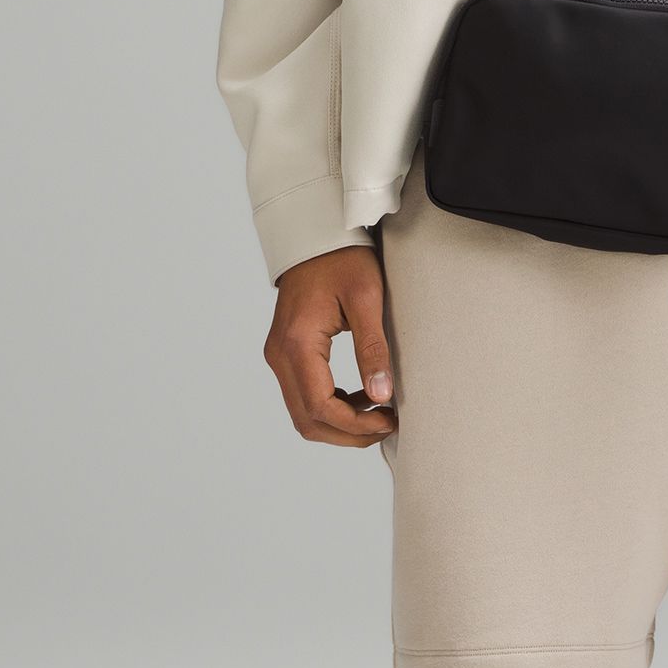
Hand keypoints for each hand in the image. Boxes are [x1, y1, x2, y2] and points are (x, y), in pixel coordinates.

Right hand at [264, 246, 397, 447]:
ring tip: (377, 413)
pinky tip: (360, 397)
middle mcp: (280, 354)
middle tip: (386, 425)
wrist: (317, 235)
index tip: (388, 421)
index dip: (355, 425)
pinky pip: (303, 394)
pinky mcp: (285, 352)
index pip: (320, 407)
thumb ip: (373, 349)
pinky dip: (330, 406)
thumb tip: (382, 396)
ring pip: (303, 412)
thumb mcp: (366, 298)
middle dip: (347, 433)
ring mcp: (278, 354)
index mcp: (297, 343)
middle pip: (307, 419)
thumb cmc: (342, 259)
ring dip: (339, 422)